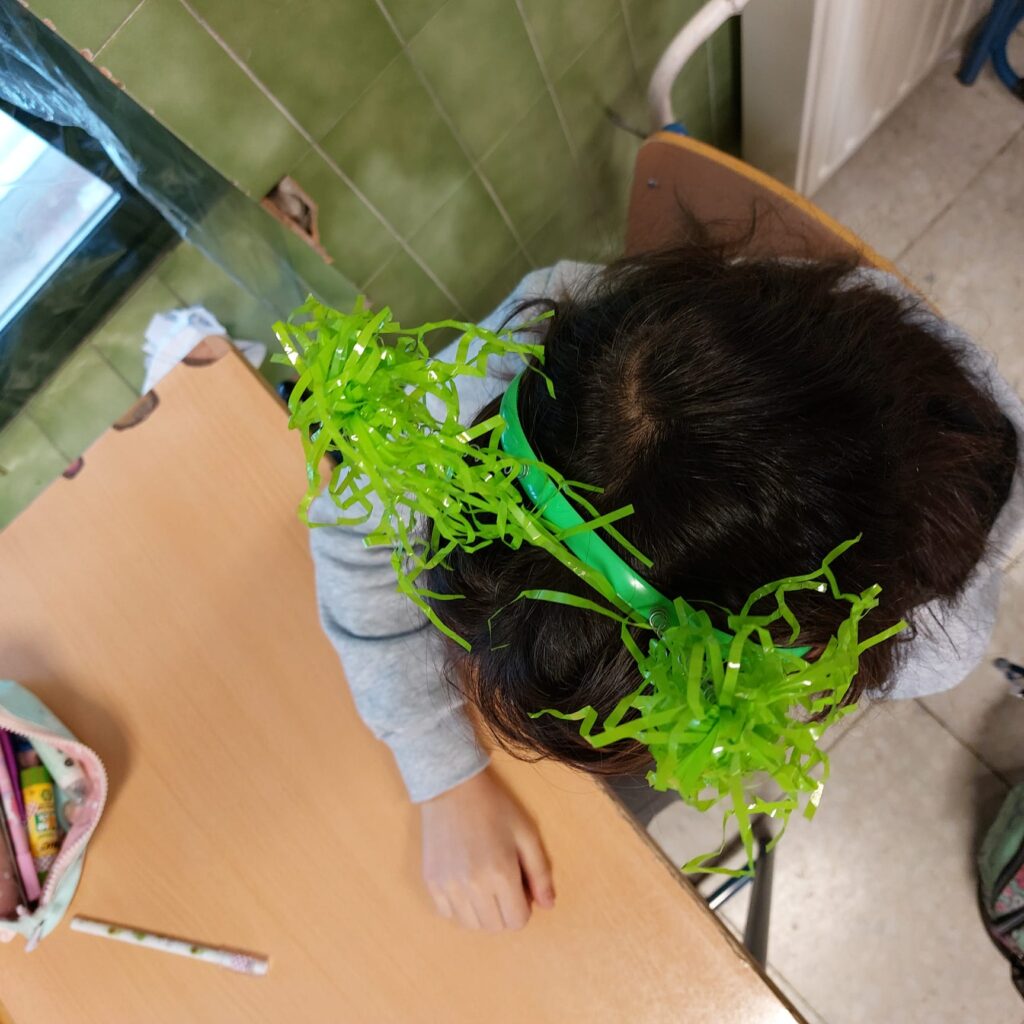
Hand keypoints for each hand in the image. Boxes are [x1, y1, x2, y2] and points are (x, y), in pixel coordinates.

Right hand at [420, 766, 554, 931]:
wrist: (452, 788)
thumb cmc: (494, 808)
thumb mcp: (526, 834)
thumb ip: (540, 873)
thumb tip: (548, 905)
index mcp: (501, 873)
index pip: (517, 920)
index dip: (523, 906)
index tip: (518, 885)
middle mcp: (473, 886)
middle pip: (496, 926)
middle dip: (505, 910)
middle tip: (502, 882)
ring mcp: (449, 886)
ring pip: (472, 925)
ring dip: (483, 912)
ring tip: (483, 884)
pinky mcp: (431, 883)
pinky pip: (449, 915)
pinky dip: (460, 908)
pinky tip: (464, 884)